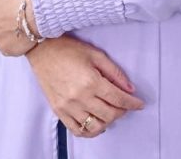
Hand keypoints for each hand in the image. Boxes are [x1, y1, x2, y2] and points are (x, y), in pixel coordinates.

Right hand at [25, 35, 145, 137]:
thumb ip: (115, 72)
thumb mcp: (95, 54)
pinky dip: (89, 131)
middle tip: (124, 105)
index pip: (118, 99)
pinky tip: (95, 123)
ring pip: (94, 126)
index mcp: (91, 81)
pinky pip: (77, 130)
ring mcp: (68, 106)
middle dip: (122, 112)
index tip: (140, 104)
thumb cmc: (68, 49)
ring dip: (107, 122)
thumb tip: (130, 89)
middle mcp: (80, 97)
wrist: (41, 50)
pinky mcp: (58, 111)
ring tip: (110, 113)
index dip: (132, 103)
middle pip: (109, 114)